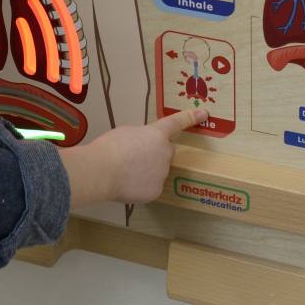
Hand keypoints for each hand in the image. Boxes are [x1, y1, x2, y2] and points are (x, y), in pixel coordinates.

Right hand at [59, 107, 208, 208]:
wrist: (101, 172)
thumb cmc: (109, 148)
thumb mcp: (127, 132)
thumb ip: (142, 136)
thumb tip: (145, 144)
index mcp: (156, 135)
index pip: (175, 123)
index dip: (189, 118)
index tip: (203, 114)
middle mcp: (165, 153)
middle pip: (166, 150)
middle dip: (156, 152)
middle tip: (134, 155)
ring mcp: (162, 173)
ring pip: (159, 169)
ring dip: (148, 168)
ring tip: (126, 169)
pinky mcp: (156, 191)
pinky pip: (152, 185)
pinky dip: (142, 184)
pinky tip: (128, 182)